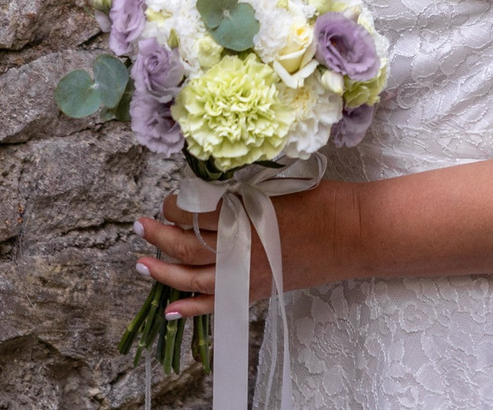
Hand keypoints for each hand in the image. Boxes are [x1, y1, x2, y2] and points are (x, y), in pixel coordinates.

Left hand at [134, 182, 361, 318]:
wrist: (353, 233)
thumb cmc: (320, 199)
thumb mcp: (275, 182)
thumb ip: (238, 188)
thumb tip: (205, 188)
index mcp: (244, 215)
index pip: (193, 214)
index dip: (174, 207)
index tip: (169, 199)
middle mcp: (240, 249)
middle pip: (187, 247)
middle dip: (158, 236)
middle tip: (139, 226)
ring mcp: (249, 275)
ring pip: (194, 279)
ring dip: (164, 272)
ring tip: (141, 263)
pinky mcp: (258, 290)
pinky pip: (217, 304)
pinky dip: (192, 308)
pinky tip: (169, 309)